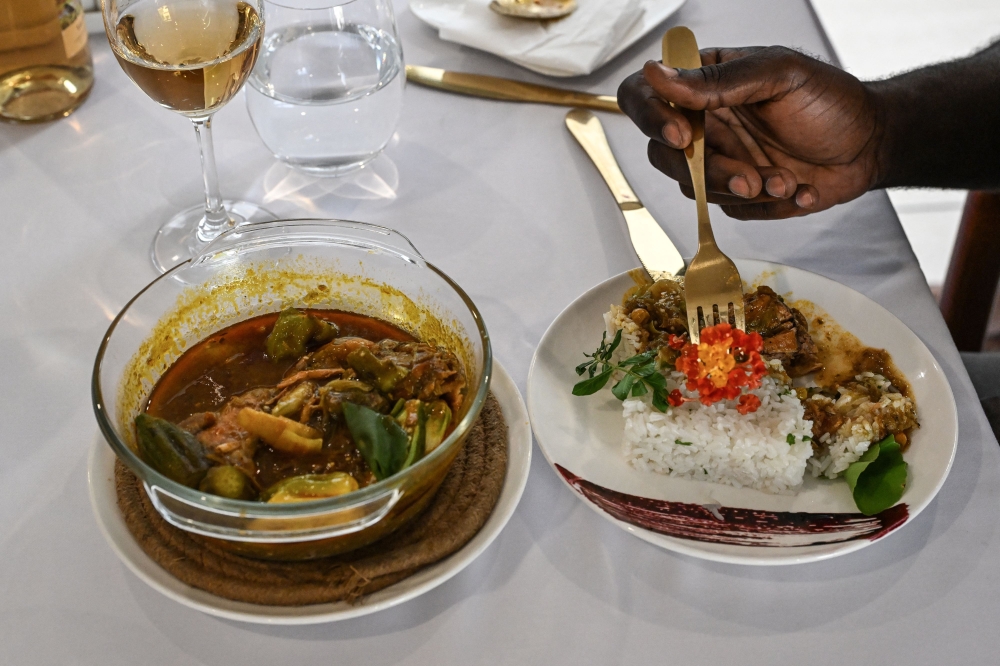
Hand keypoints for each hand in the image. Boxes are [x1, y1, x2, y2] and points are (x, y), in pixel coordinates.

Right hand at [618, 47, 882, 218]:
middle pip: (662, 155)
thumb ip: (717, 78)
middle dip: (708, 171)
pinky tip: (796, 189)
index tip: (683, 136)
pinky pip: (727, 211)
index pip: (642, 97)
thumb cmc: (829, 101)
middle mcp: (702, 124)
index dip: (650, 118)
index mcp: (703, 85)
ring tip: (783, 180)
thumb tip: (656, 73)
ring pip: (693, 189)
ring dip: (740, 190)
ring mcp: (716, 162)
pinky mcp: (735, 195)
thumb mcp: (778, 75)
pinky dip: (764, 206)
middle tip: (750, 175)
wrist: (869, 145)